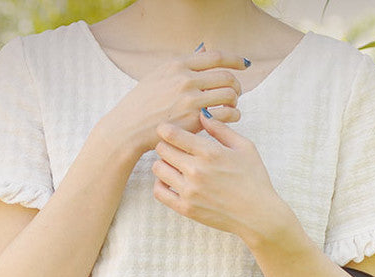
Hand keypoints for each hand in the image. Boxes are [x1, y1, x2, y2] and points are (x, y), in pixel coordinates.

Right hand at [100, 50, 249, 159]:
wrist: (129, 127)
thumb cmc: (144, 103)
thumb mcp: (159, 75)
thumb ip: (182, 65)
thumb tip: (204, 50)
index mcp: (178, 65)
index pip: (216, 57)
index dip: (235, 59)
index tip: (244, 64)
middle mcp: (186, 79)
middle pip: (226, 76)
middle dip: (236, 84)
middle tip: (236, 91)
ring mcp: (191, 100)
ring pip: (229, 95)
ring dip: (235, 100)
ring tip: (231, 105)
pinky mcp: (195, 120)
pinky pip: (226, 114)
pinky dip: (233, 115)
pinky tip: (230, 117)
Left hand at [152, 110, 289, 242]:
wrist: (258, 215)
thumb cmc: (254, 180)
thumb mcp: (245, 148)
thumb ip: (221, 130)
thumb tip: (202, 115)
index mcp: (209, 152)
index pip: (171, 133)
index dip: (166, 129)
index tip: (168, 131)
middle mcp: (196, 170)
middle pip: (162, 149)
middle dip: (166, 145)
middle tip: (174, 149)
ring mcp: (190, 191)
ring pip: (158, 169)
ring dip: (163, 164)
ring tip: (173, 166)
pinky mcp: (187, 209)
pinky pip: (159, 192)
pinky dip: (161, 185)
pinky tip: (171, 183)